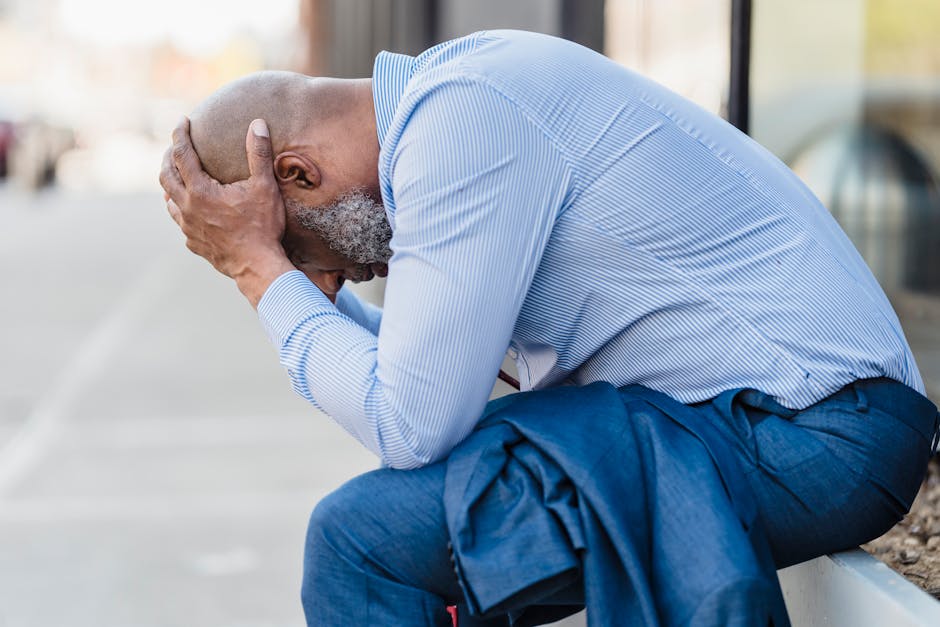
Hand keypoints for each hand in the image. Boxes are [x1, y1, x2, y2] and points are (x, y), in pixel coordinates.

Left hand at [159, 117, 294, 306]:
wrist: (258, 266)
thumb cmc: (262, 226)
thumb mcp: (264, 187)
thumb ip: (258, 154)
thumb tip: (258, 124)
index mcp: (200, 190)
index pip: (182, 154)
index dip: (180, 134)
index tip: (182, 121)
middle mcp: (187, 207)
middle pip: (166, 175)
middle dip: (169, 157)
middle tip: (176, 146)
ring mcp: (188, 228)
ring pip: (168, 200)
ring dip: (170, 185)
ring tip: (177, 177)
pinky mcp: (194, 243)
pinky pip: (180, 222)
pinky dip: (180, 210)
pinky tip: (190, 210)